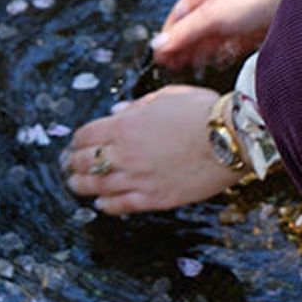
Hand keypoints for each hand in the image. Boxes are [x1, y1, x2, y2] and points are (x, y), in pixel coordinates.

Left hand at [62, 85, 241, 213]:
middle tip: (70, 163)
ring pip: (96, 186)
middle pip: (85, 162)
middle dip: (74, 162)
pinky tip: (100, 202)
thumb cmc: (202, 111)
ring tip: (76, 184)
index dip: (78, 139)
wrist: (230, 138)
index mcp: (125, 126)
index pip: (86, 134)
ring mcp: (138, 179)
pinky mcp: (153, 198)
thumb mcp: (167, 96)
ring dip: (82, 185)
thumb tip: (118, 113)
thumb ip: (137, 107)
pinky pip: (119, 205)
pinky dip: (105, 204)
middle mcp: (125, 155)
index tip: (76, 141)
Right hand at [151, 0, 294, 71]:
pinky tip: (217, 60)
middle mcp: (219, 3)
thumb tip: (158, 45)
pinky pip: (228, 44)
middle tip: (172, 66)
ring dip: (200, 52)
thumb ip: (185, 32)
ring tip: (192, 66)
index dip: (169, 34)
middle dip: (183, 46)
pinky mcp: (249, 30)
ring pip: (210, 38)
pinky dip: (220, 52)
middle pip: (194, 28)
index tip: (160, 54)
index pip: (180, 14)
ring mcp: (234, 17)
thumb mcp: (212, 16)